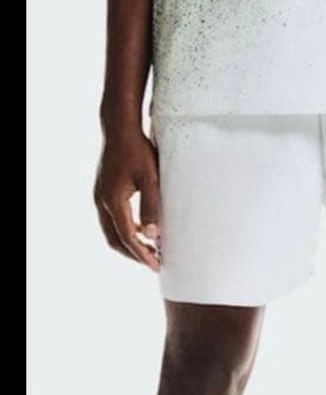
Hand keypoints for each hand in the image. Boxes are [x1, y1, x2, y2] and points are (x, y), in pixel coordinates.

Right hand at [93, 130, 160, 270]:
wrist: (119, 129)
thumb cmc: (137, 151)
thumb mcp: (150, 178)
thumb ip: (151, 206)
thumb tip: (152, 235)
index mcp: (113, 201)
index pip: (126, 237)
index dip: (141, 254)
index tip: (156, 265)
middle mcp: (102, 202)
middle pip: (114, 239)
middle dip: (133, 254)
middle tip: (153, 262)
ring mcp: (100, 196)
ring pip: (111, 230)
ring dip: (128, 243)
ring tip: (150, 249)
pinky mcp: (103, 191)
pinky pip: (111, 219)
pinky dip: (125, 229)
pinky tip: (142, 230)